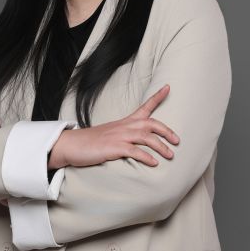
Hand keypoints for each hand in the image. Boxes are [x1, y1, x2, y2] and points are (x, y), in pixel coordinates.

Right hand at [49, 84, 179, 169]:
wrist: (71, 145)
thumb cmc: (90, 141)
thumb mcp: (110, 133)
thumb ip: (124, 134)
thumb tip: (135, 141)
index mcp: (125, 122)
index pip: (145, 106)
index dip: (157, 96)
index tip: (168, 87)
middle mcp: (125, 126)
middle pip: (151, 124)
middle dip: (167, 131)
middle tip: (178, 141)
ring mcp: (119, 137)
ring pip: (146, 138)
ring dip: (161, 146)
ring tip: (170, 155)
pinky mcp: (114, 148)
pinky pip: (135, 151)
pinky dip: (146, 157)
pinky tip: (154, 163)